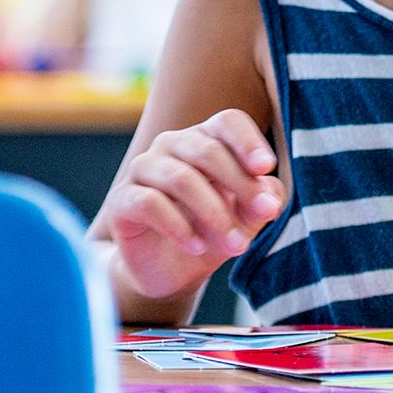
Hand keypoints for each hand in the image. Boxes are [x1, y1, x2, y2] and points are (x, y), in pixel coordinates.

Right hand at [101, 110, 286, 299]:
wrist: (170, 270)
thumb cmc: (212, 231)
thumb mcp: (246, 218)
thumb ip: (262, 201)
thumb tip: (270, 196)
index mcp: (205, 138)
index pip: (227, 122)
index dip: (248, 141)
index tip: (266, 167)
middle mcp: (172, 145)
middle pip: (207, 150)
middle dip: (241, 185)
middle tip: (264, 214)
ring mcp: (143, 168)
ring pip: (181, 178)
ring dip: (214, 213)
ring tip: (235, 244)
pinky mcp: (122, 199)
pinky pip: (150, 203)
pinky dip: (178, 226)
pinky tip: (197, 247)